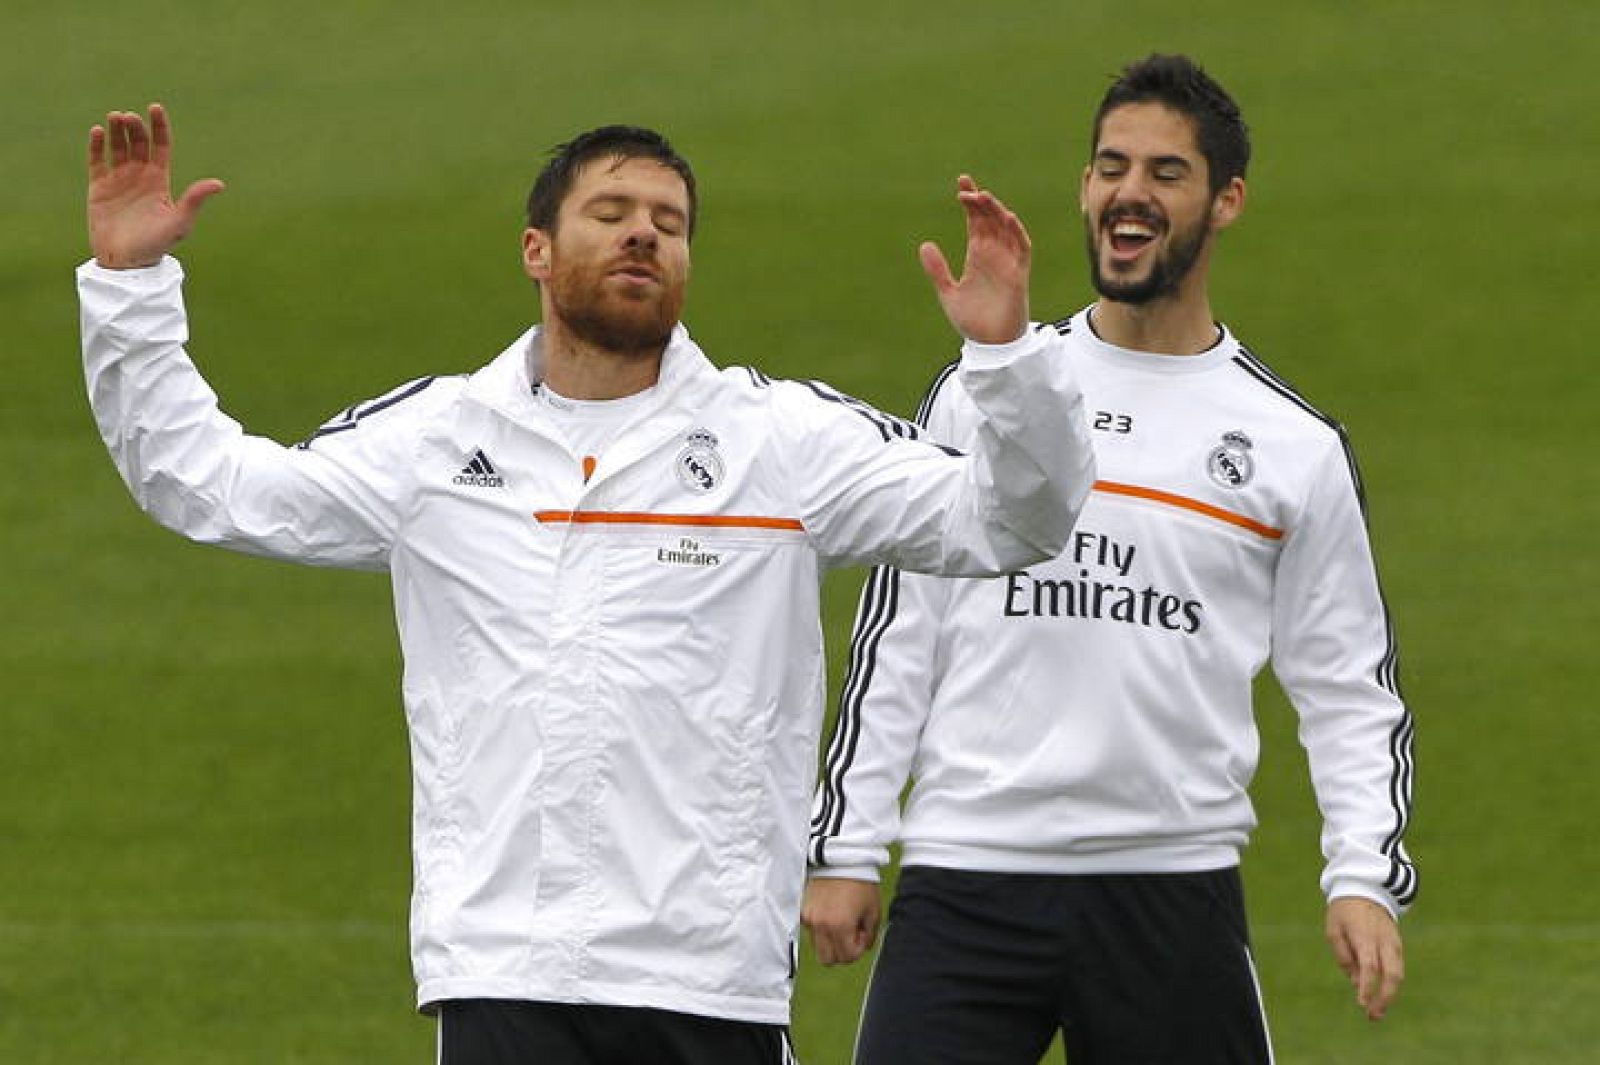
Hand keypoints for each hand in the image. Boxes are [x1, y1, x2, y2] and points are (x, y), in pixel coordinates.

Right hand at [87, 104, 224, 268]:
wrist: (126, 262)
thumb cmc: (156, 244)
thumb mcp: (180, 222)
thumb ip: (195, 200)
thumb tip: (219, 184)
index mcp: (160, 180)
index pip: (161, 146)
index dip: (159, 126)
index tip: (155, 107)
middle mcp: (140, 176)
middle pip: (138, 142)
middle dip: (135, 127)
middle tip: (129, 117)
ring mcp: (118, 180)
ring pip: (117, 147)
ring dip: (116, 130)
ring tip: (116, 117)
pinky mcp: (98, 187)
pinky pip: (97, 161)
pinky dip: (96, 145)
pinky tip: (98, 131)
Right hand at [801, 877, 881, 965]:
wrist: (841, 859)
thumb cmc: (861, 883)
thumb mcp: (874, 911)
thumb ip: (869, 936)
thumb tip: (862, 947)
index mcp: (840, 926)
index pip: (847, 957)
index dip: (858, 949)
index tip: (862, 933)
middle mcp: (820, 925)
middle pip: (828, 960)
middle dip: (841, 952)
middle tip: (851, 934)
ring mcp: (808, 919)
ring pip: (817, 947)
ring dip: (830, 942)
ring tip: (840, 922)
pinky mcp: (802, 911)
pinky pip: (811, 931)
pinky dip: (821, 929)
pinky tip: (830, 914)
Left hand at [920, 175, 1030, 344]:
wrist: (990, 345)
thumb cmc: (972, 321)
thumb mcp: (948, 292)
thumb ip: (937, 270)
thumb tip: (925, 244)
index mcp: (977, 256)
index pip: (976, 221)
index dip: (970, 203)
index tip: (961, 184)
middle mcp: (994, 254)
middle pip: (990, 219)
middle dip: (980, 201)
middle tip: (966, 187)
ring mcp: (1007, 262)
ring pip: (1006, 229)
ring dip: (996, 212)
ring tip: (983, 197)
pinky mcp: (1018, 274)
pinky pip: (1022, 248)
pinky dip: (1016, 233)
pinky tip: (1007, 218)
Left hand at [1325, 896, 1403, 1019]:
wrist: (1366, 890)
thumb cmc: (1344, 912)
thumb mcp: (1334, 930)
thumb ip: (1343, 955)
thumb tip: (1355, 981)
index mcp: (1364, 936)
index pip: (1369, 966)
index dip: (1367, 986)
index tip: (1362, 1003)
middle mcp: (1383, 942)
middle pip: (1391, 974)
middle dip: (1384, 998)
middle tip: (1373, 1016)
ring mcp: (1393, 943)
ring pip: (1398, 973)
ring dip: (1390, 995)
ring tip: (1378, 1011)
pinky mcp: (1397, 945)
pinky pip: (1398, 968)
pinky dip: (1391, 984)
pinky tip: (1382, 995)